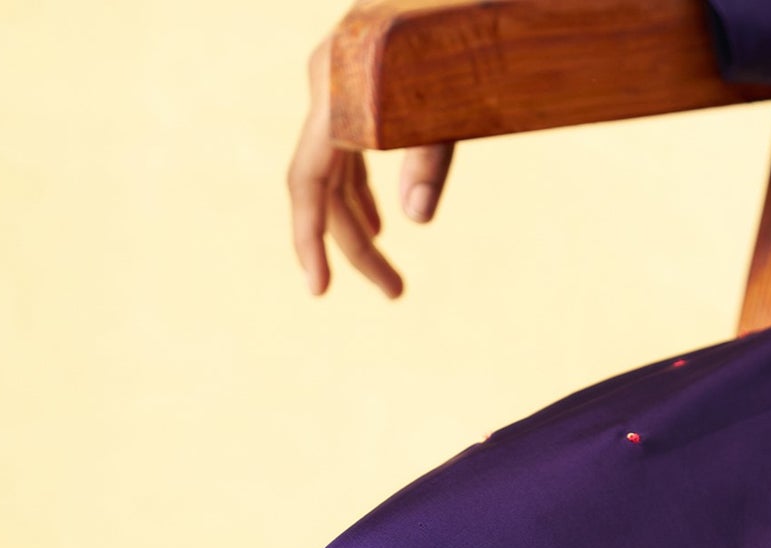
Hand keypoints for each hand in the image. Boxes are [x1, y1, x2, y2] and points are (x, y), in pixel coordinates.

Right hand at [287, 36, 455, 298]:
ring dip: (362, 228)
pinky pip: (347, 152)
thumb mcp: (452, 98)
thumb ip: (430, 154)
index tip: (319, 290)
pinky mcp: (357, 84)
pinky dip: (363, 192)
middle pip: (329, 189)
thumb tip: (416, 217)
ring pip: (339, 175)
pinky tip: (379, 223)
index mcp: (337, 92)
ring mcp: (339, 85)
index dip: (311, 239)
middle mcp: (328, 88)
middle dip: (359, 248)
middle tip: (396, 294)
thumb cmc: (461, 29)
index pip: (309, 182)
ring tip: (391, 277)